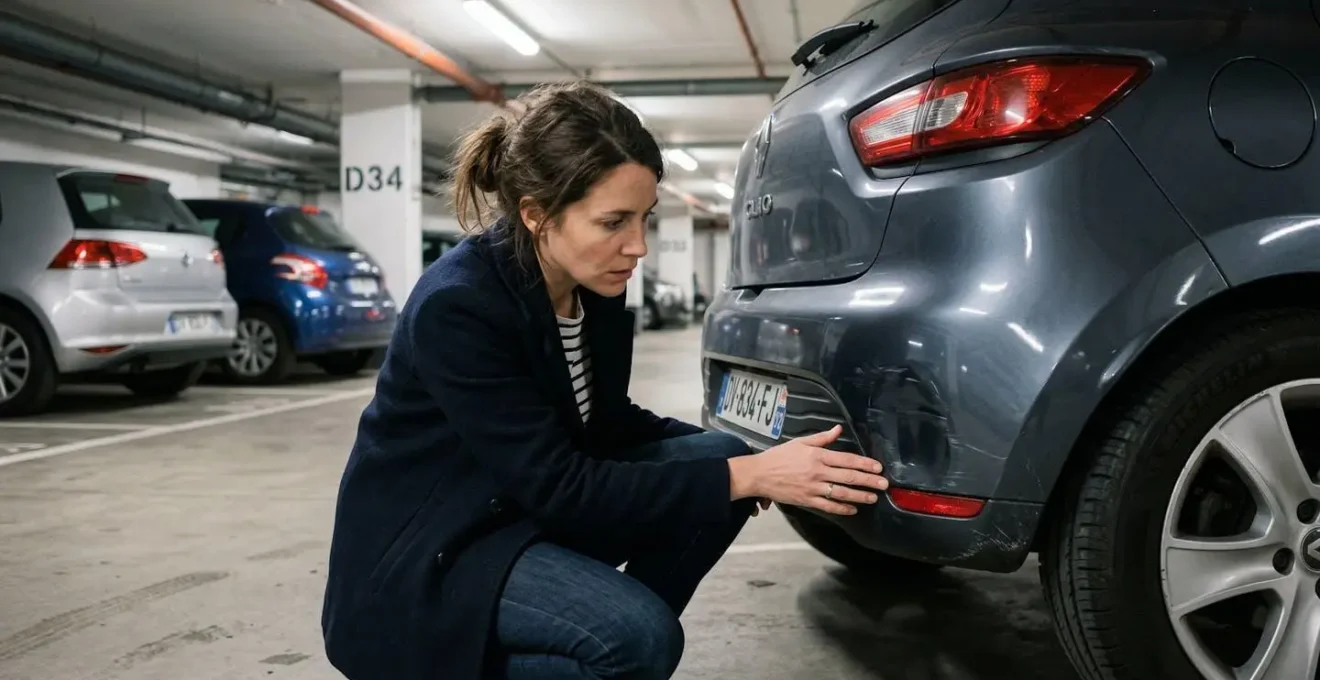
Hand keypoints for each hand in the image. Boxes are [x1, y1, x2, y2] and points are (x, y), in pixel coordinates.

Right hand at [729, 425, 888, 515]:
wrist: (759, 474)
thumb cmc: (779, 456)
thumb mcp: (800, 442)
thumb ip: (822, 437)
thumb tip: (838, 429)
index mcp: (817, 455)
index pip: (847, 459)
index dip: (864, 464)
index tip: (878, 468)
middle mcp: (817, 471)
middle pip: (848, 477)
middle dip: (869, 481)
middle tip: (884, 484)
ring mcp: (813, 487)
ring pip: (841, 493)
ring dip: (860, 496)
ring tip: (873, 497)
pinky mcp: (807, 500)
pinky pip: (828, 506)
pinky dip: (842, 509)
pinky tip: (853, 509)